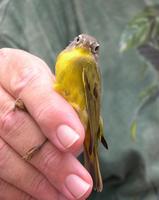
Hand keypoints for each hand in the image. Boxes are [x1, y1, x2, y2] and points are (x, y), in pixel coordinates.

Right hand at [0, 48, 92, 199]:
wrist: (4, 90)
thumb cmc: (33, 87)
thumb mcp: (47, 84)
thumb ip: (61, 104)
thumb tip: (78, 140)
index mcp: (11, 67)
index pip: (29, 84)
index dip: (52, 114)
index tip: (76, 141)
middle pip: (13, 125)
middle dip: (49, 159)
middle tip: (79, 185)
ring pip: (0, 156)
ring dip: (36, 182)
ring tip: (67, 196)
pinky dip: (20, 191)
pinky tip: (44, 196)